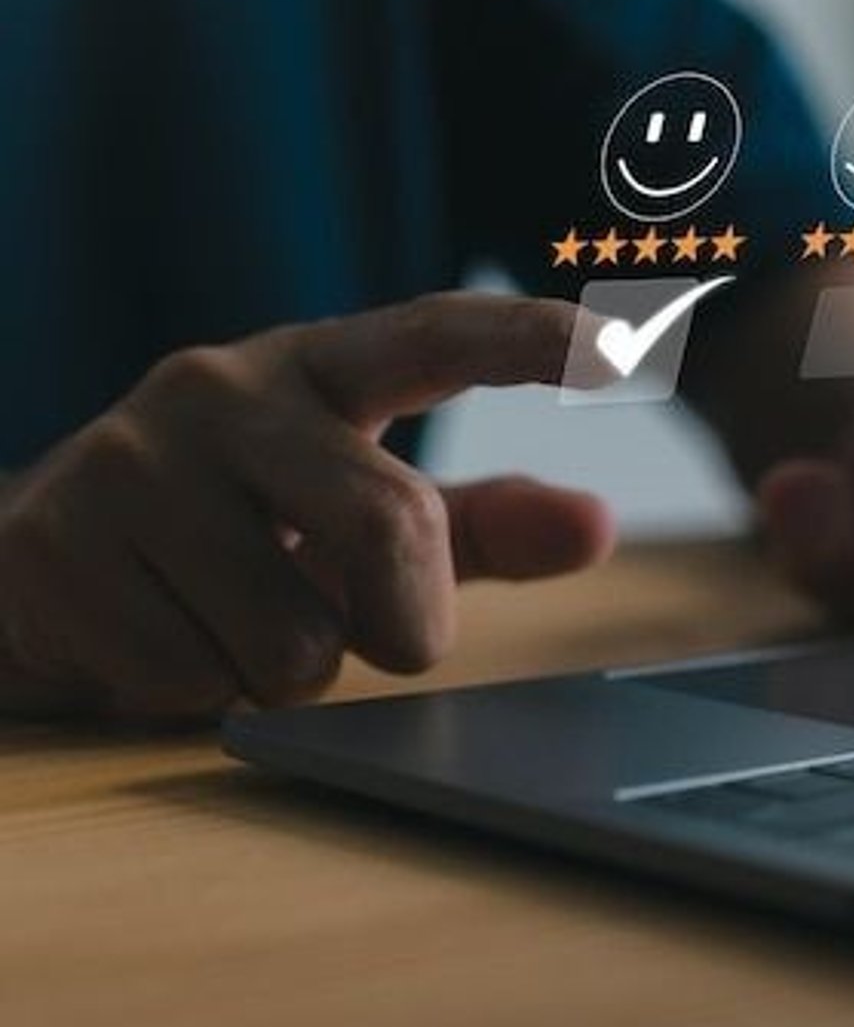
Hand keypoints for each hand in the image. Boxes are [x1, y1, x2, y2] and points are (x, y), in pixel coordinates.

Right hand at [0, 293, 612, 723]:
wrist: (36, 564)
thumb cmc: (238, 535)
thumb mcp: (358, 520)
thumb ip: (481, 526)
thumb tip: (598, 526)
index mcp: (314, 368)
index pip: (435, 334)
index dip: (529, 339)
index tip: (623, 348)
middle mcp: (218, 389)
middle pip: (390, 523)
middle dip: (407, 621)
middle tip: (376, 637)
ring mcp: (126, 461)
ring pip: (290, 637)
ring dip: (284, 673)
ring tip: (229, 623)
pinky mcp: (53, 546)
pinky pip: (190, 678)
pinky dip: (194, 692)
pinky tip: (155, 639)